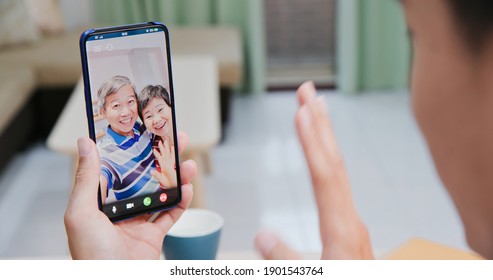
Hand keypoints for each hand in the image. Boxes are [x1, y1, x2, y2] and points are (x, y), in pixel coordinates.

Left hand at [64, 131, 196, 258]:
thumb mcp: (81, 213)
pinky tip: (187, 189)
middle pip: (144, 176)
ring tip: (188, 164)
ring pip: (161, 193)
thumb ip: (86, 178)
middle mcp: (119, 209)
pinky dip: (181, 201)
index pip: (117, 167)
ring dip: (176, 177)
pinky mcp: (154, 235)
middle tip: (175, 139)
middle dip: (161, 157)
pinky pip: (171, 214)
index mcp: (99, 201)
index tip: (144, 131)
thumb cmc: (91, 255)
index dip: (131, 148)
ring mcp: (138, 222)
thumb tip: (86, 143)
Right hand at [255, 81, 372, 259]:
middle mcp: (350, 218)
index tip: (302, 113)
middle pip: (334, 162)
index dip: (312, 144)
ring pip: (338, 168)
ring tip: (314, 106)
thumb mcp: (309, 276)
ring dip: (325, 135)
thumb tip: (261, 233)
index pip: (324, 177)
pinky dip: (328, 157)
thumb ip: (284, 257)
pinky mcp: (348, 222)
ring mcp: (351, 218)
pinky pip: (337, 180)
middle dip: (320, 123)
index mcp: (341, 231)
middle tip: (307, 90)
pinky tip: (323, 151)